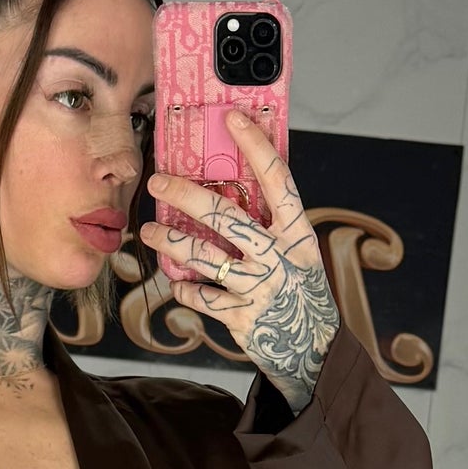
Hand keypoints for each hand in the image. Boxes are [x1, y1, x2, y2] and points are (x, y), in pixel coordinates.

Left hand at [141, 109, 339, 405]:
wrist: (315, 349)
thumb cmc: (300, 290)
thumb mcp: (297, 252)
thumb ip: (270, 226)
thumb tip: (233, 187)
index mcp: (297, 233)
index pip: (277, 179)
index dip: (256, 147)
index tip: (233, 119)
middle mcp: (280, 256)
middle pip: (226, 216)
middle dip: (186, 196)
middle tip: (157, 182)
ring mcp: (261, 287)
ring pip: (206, 258)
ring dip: (172, 243)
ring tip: (151, 233)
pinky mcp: (243, 317)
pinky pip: (204, 298)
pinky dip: (187, 290)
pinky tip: (178, 284)